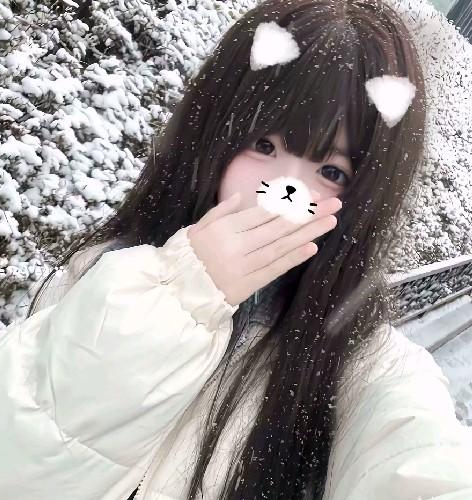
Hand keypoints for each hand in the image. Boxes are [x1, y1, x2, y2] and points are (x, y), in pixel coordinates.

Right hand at [187, 192, 341, 306]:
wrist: (179, 292)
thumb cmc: (188, 257)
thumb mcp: (197, 228)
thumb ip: (220, 211)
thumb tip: (242, 196)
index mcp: (225, 228)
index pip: (265, 212)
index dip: (291, 203)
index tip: (313, 195)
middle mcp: (238, 245)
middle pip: (279, 227)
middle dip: (309, 214)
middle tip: (334, 204)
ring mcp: (245, 266)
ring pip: (281, 246)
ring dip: (308, 233)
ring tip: (330, 222)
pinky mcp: (249, 285)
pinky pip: (274, 270)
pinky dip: (293, 259)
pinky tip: (312, 248)